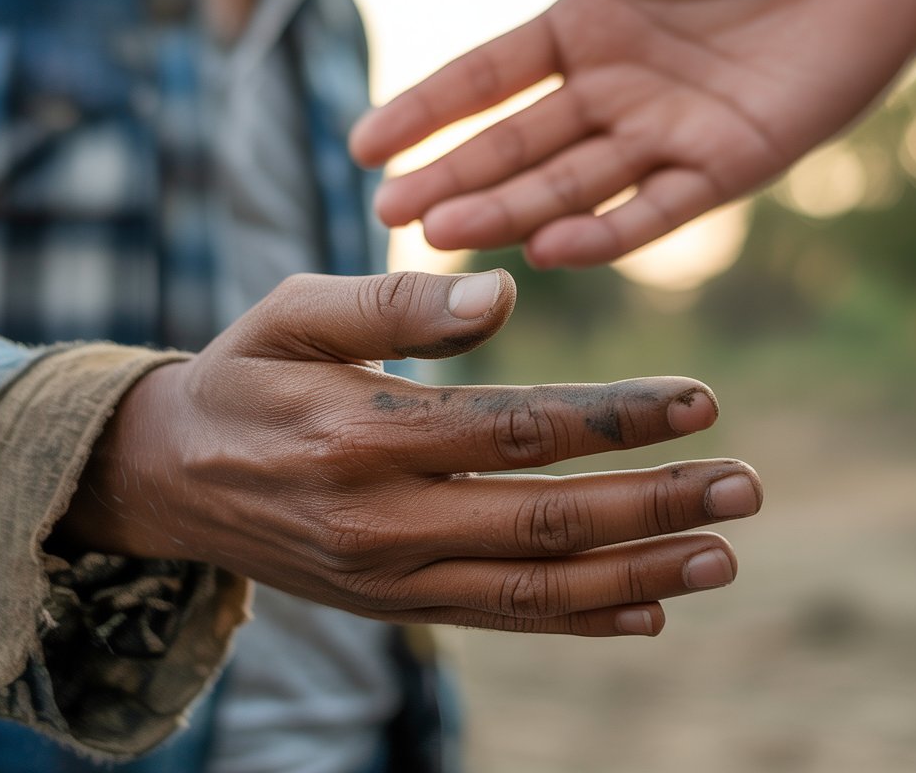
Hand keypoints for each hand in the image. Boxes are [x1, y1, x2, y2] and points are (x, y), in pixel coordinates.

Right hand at [63, 270, 761, 635]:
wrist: (170, 475)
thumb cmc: (245, 374)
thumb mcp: (292, 311)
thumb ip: (393, 303)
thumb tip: (503, 295)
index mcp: (362, 431)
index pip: (517, 426)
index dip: (615, 416)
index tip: (701, 400)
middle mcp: (382, 519)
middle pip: (541, 520)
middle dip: (652, 503)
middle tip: (745, 487)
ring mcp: (388, 575)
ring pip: (531, 587)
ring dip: (636, 573)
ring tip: (722, 556)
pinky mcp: (392, 602)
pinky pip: (496, 620)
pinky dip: (578, 620)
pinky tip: (649, 610)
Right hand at [351, 0, 915, 266]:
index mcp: (584, 25)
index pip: (487, 76)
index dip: (427, 110)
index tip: (365, 143)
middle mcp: (612, 89)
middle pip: (516, 143)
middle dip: (453, 178)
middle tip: (390, 213)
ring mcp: (664, 134)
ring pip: (571, 183)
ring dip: (510, 211)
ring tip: (445, 238)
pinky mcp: (726, 168)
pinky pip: (657, 209)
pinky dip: (607, 233)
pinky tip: (551, 251)